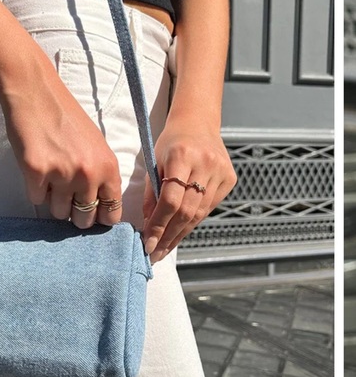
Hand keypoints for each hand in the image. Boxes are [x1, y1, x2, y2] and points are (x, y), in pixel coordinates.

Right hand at [0, 76, 122, 229]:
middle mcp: (88, 174)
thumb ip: (100, 174)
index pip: (112, 213)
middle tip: (65, 193)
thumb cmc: (66, 116)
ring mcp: (62, 174)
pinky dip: (34, 188)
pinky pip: (36, 199)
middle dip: (74, 212)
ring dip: (53, 200)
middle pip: (84, 219)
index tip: (91, 215)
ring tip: (50, 174)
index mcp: (108, 167)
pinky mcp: (36, 173)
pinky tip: (36, 165)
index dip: (100, 218)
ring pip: (58, 212)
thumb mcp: (96, 145)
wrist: (36, 93)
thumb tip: (98, 208)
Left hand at [142, 118, 236, 262]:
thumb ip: (151, 192)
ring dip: (180, 234)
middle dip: (168, 236)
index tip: (147, 242)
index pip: (170, 199)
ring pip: (199, 213)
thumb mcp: (155, 161)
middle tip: (154, 254)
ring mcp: (221, 172)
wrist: (198, 122)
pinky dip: (192, 222)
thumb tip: (148, 225)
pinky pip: (208, 208)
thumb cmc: (170, 142)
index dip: (158, 224)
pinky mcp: (230, 179)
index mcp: (182, 156)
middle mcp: (205, 164)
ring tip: (164, 249)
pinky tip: (179, 233)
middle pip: (186, 210)